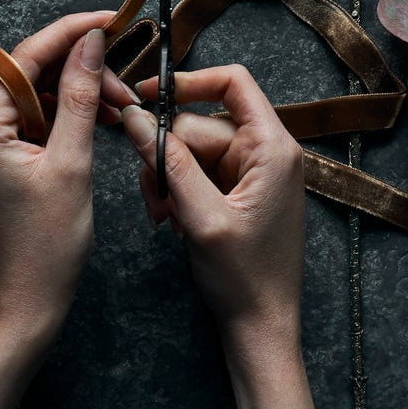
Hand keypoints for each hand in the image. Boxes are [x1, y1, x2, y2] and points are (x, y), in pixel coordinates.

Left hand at [0, 11, 132, 343]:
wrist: (30, 301)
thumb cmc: (47, 244)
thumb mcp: (72, 163)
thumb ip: (79, 96)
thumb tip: (90, 42)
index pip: (27, 56)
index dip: (71, 32)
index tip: (111, 19)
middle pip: (35, 72)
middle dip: (83, 71)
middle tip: (126, 90)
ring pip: (42, 94)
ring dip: (81, 94)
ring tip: (122, 109)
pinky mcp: (6, 157)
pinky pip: (41, 119)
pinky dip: (72, 116)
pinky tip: (104, 121)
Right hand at [123, 64, 304, 346]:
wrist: (261, 326)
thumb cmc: (244, 278)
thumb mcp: (201, 217)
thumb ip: (168, 163)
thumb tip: (135, 118)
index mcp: (272, 148)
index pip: (232, 83)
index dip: (188, 82)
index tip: (147, 97)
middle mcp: (266, 152)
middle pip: (199, 123)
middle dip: (167, 155)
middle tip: (154, 198)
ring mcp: (252, 171)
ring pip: (190, 149)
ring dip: (169, 178)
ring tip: (165, 216)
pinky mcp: (238, 190)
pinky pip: (197, 172)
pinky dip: (179, 191)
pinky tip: (174, 220)